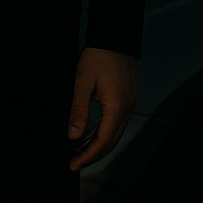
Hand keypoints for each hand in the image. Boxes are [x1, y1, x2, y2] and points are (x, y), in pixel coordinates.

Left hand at [67, 47, 136, 169]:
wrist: (115, 37)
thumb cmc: (99, 56)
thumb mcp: (82, 83)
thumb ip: (78, 111)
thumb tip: (73, 136)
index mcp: (117, 106)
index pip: (103, 141)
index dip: (88, 156)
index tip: (74, 164)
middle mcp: (126, 108)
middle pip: (111, 142)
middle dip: (93, 155)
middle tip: (75, 163)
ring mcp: (129, 103)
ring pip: (115, 134)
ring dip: (98, 145)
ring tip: (80, 152)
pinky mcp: (127, 99)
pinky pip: (116, 123)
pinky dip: (103, 133)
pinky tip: (91, 135)